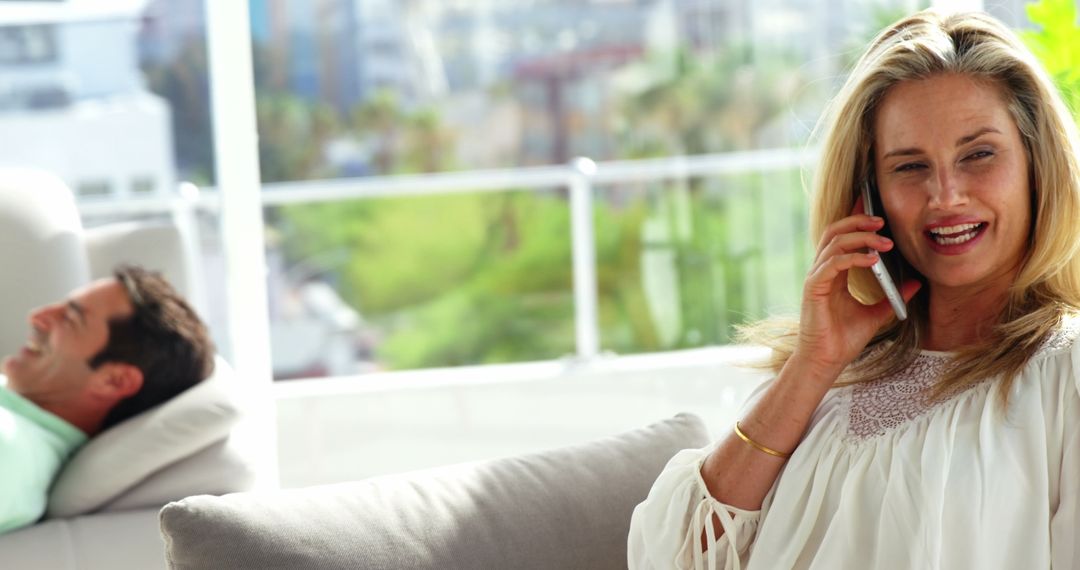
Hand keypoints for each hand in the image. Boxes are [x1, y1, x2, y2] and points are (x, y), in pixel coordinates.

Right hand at [793, 197, 920, 379]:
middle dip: (858, 221)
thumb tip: (916, 282)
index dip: (854, 217)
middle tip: (882, 221)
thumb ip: (893, 295)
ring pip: (834, 242)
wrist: (827, 361)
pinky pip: (832, 263)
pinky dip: (853, 258)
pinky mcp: (814, 288)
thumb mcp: (877, 313)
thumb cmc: (844, 339)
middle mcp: (822, 270)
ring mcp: (816, 277)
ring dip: (860, 237)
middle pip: (835, 231)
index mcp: (833, 273)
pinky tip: (873, 259)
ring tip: (884, 241)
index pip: (841, 236)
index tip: (871, 203)